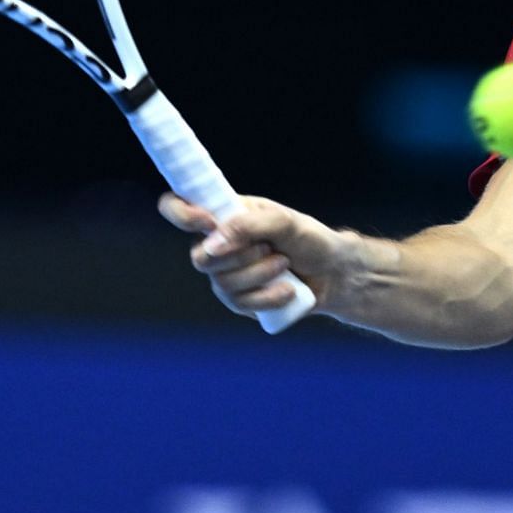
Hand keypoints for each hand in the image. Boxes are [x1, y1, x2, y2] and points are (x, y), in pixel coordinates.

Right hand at [159, 193, 349, 319]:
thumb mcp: (284, 222)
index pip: (178, 207)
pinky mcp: (240, 300)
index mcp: (224, 214)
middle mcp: (218, 245)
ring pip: (223, 284)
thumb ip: (247, 225)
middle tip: (270, 247)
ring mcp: (226, 275)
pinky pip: (240, 304)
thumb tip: (211, 244)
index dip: (182, 213)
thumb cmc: (309, 239)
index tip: (207, 221)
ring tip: (285, 264)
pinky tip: (287, 289)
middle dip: (240, 257)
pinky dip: (267, 296)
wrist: (333, 273)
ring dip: (260, 275)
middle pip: (200, 258)